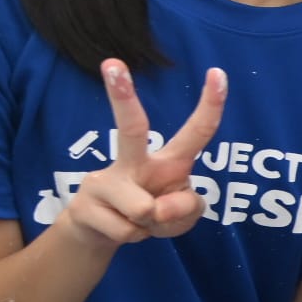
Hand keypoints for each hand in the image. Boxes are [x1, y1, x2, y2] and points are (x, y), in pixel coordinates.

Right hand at [54, 60, 227, 247]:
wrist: (101, 235)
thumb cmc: (149, 215)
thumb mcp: (181, 217)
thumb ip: (185, 210)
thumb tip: (156, 207)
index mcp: (168, 160)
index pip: (196, 131)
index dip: (211, 105)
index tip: (218, 72)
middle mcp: (135, 161)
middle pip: (131, 128)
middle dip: (122, 97)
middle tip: (111, 62)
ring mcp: (105, 180)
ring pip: (143, 209)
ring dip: (150, 226)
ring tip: (139, 221)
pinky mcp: (83, 204)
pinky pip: (127, 231)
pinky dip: (133, 239)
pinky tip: (121, 227)